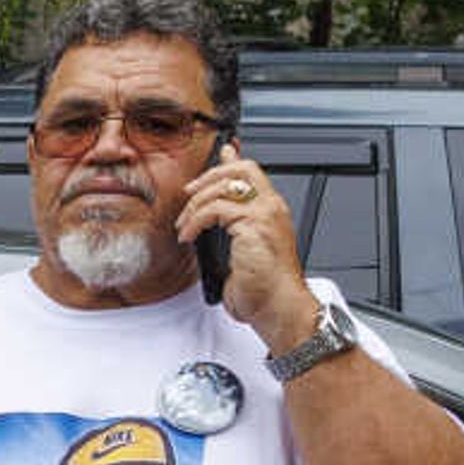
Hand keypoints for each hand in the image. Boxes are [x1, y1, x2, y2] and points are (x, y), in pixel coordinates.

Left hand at [173, 143, 314, 342]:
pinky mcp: (254, 226)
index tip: (216, 155)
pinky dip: (195, 221)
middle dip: (209, 176)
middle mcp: (271, 208)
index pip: (252, 172)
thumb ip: (228, 230)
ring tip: (184, 226)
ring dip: (194, 205)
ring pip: (223, 187)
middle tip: (189, 193)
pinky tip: (189, 236)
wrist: (279, 309)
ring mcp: (265, 215)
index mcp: (271, 211)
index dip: (231, 160)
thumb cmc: (264, 289)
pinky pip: (215, 210)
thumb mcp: (241, 253)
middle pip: (241, 168)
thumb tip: (210, 221)